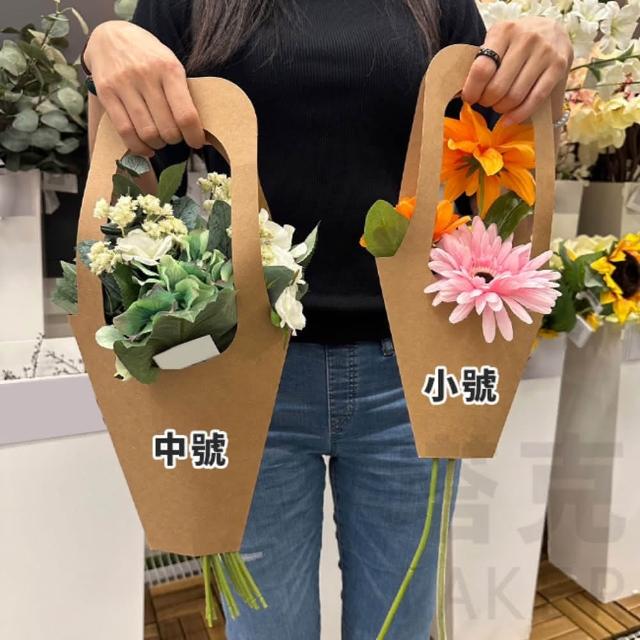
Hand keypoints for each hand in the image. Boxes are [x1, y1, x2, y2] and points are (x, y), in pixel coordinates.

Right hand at [84, 21, 205, 155]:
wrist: (110, 37)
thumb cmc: (149, 57)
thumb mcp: (171, 65)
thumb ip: (184, 95)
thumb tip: (203, 133)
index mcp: (169, 69)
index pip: (185, 114)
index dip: (193, 135)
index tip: (196, 142)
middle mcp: (145, 76)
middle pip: (166, 128)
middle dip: (175, 139)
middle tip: (175, 136)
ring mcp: (123, 84)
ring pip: (146, 132)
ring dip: (158, 144)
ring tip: (160, 139)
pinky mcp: (106, 94)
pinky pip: (125, 131)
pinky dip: (138, 146)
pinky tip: (145, 146)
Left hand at [462, 17, 572, 124]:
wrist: (552, 30)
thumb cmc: (516, 42)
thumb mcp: (497, 41)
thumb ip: (484, 62)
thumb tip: (467, 94)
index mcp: (504, 31)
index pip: (482, 69)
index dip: (472, 90)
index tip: (470, 98)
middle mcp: (526, 39)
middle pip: (498, 87)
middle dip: (487, 101)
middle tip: (486, 102)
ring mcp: (545, 52)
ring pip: (515, 96)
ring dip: (502, 109)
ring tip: (499, 106)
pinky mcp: (559, 67)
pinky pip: (535, 99)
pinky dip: (519, 115)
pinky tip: (509, 120)